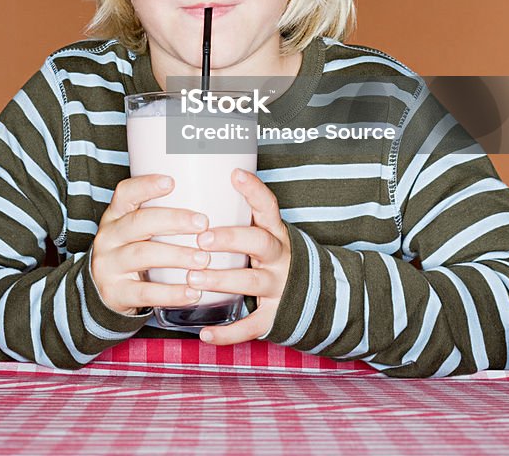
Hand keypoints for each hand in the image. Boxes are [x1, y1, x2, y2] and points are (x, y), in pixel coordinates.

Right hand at [90, 174, 210, 314]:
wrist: (106, 290)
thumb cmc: (134, 249)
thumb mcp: (137, 228)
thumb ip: (161, 214)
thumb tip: (210, 197)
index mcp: (116, 215)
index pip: (125, 193)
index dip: (146, 186)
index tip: (171, 182)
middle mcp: (109, 237)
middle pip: (138, 223)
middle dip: (173, 221)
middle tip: (203, 223)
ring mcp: (108, 265)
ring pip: (142, 255)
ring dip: (176, 256)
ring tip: (203, 259)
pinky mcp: (115, 293)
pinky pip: (144, 293)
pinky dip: (171, 293)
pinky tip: (192, 292)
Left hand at [187, 168, 290, 343]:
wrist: (316, 297)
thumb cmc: (273, 258)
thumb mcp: (265, 234)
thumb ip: (241, 217)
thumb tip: (200, 186)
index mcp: (276, 233)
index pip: (268, 207)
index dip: (254, 190)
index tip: (234, 174)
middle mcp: (280, 257)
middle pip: (260, 242)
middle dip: (231, 239)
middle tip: (202, 239)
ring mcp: (279, 287)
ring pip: (252, 281)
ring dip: (222, 280)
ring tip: (193, 279)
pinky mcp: (274, 316)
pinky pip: (252, 326)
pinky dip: (228, 333)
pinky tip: (205, 334)